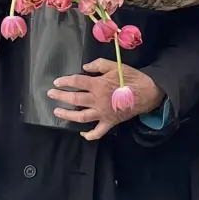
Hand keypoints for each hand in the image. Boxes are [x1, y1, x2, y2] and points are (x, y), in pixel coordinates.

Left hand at [48, 58, 164, 141]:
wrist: (148, 92)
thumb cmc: (131, 78)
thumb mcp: (115, 66)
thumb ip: (98, 65)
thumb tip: (84, 67)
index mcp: (98, 85)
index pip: (77, 82)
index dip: (65, 81)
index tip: (57, 82)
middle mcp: (97, 100)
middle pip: (75, 99)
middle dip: (60, 96)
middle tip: (50, 95)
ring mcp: (102, 113)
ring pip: (81, 116)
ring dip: (68, 115)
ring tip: (57, 112)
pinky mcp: (110, 122)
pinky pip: (98, 132)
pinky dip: (90, 135)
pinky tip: (82, 133)